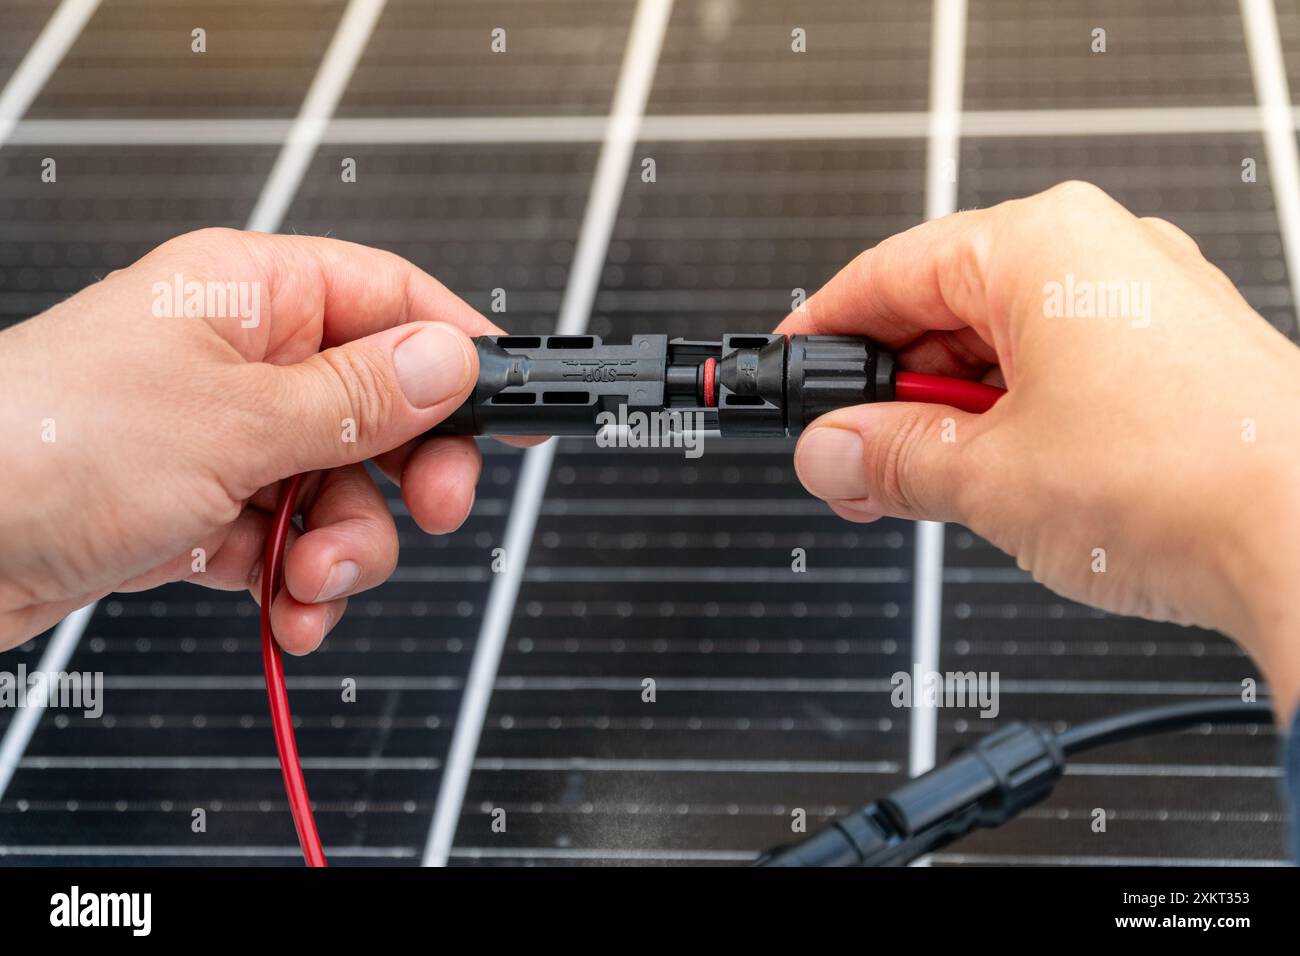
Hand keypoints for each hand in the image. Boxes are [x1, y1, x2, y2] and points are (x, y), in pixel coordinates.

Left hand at [0, 228, 514, 653]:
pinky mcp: (204, 506)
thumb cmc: (45, 446)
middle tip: (434, 512)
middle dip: (408, 474)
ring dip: (347, 548)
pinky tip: (286, 611)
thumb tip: (454, 361)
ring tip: (315, 584)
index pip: (392, 299)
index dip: (458, 352)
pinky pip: (292, 539)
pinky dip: (299, 582)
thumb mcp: (235, 422)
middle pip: (383, 406)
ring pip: (344, 486)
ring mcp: (225, 436)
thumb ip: (360, 396)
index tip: (513, 408)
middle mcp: (245, 358)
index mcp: (252, 294)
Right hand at [779, 181, 1299, 720]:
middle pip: (946, 309)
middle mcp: (1099, 255)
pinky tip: (988, 479)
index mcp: (1043, 247)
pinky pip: (1059, 371)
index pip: (891, 272)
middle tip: (848, 459)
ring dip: (947, 418)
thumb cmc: (1187, 481)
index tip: (791, 372)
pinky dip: (1009, 421)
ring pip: (1003, 347)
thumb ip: (889, 457)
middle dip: (888, 393)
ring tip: (915, 485)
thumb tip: (831, 451)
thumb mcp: (990, 476)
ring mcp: (1144, 303)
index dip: (827, 330)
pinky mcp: (1173, 357)